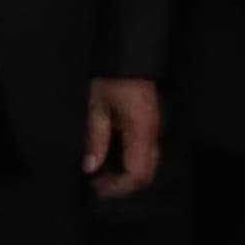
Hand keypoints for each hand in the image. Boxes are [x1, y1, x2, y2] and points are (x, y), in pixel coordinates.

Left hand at [86, 76, 163, 197]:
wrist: (129, 57)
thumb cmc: (112, 78)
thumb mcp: (97, 107)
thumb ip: (96, 139)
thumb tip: (90, 168)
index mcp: (141, 131)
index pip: (136, 173)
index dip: (118, 186)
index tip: (97, 187)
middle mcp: (152, 134)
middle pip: (146, 174)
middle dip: (123, 186)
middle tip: (98, 185)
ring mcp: (154, 131)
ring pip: (148, 166)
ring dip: (127, 176)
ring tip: (103, 176)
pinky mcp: (150, 126)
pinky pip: (145, 155)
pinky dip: (130, 164)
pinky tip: (112, 161)